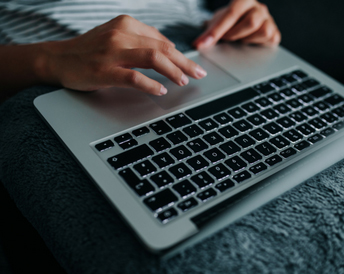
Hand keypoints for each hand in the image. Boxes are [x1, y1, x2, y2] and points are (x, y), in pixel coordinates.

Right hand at [41, 15, 205, 95]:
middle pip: (162, 48)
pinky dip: (151, 84)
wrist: (56, 59)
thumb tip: (170, 48)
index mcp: (126, 24)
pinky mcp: (103, 70)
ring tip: (183, 81)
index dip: (180, 54)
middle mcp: (120, 35)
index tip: (193, 65)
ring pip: (153, 58)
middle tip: (198, 74)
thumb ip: (140, 39)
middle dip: (184, 63)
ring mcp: (111, 52)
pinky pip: (133, 77)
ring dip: (173, 71)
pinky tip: (160, 90)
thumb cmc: (89, 50)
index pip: (161, 40)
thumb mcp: (115, 36)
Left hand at [194, 0, 279, 47]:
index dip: (217, 31)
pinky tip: (251, 40)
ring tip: (240, 37)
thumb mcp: (217, 20)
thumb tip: (199, 44)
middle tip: (227, 37)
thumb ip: (209, 30)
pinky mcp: (275, 31)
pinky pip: (271, 39)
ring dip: (248, 39)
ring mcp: (269, 19)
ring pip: (263, 32)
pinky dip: (258, 43)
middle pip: (251, 22)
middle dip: (235, 34)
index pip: (231, 14)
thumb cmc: (230, 19)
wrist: (242, 18)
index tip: (204, 43)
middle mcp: (259, 7)